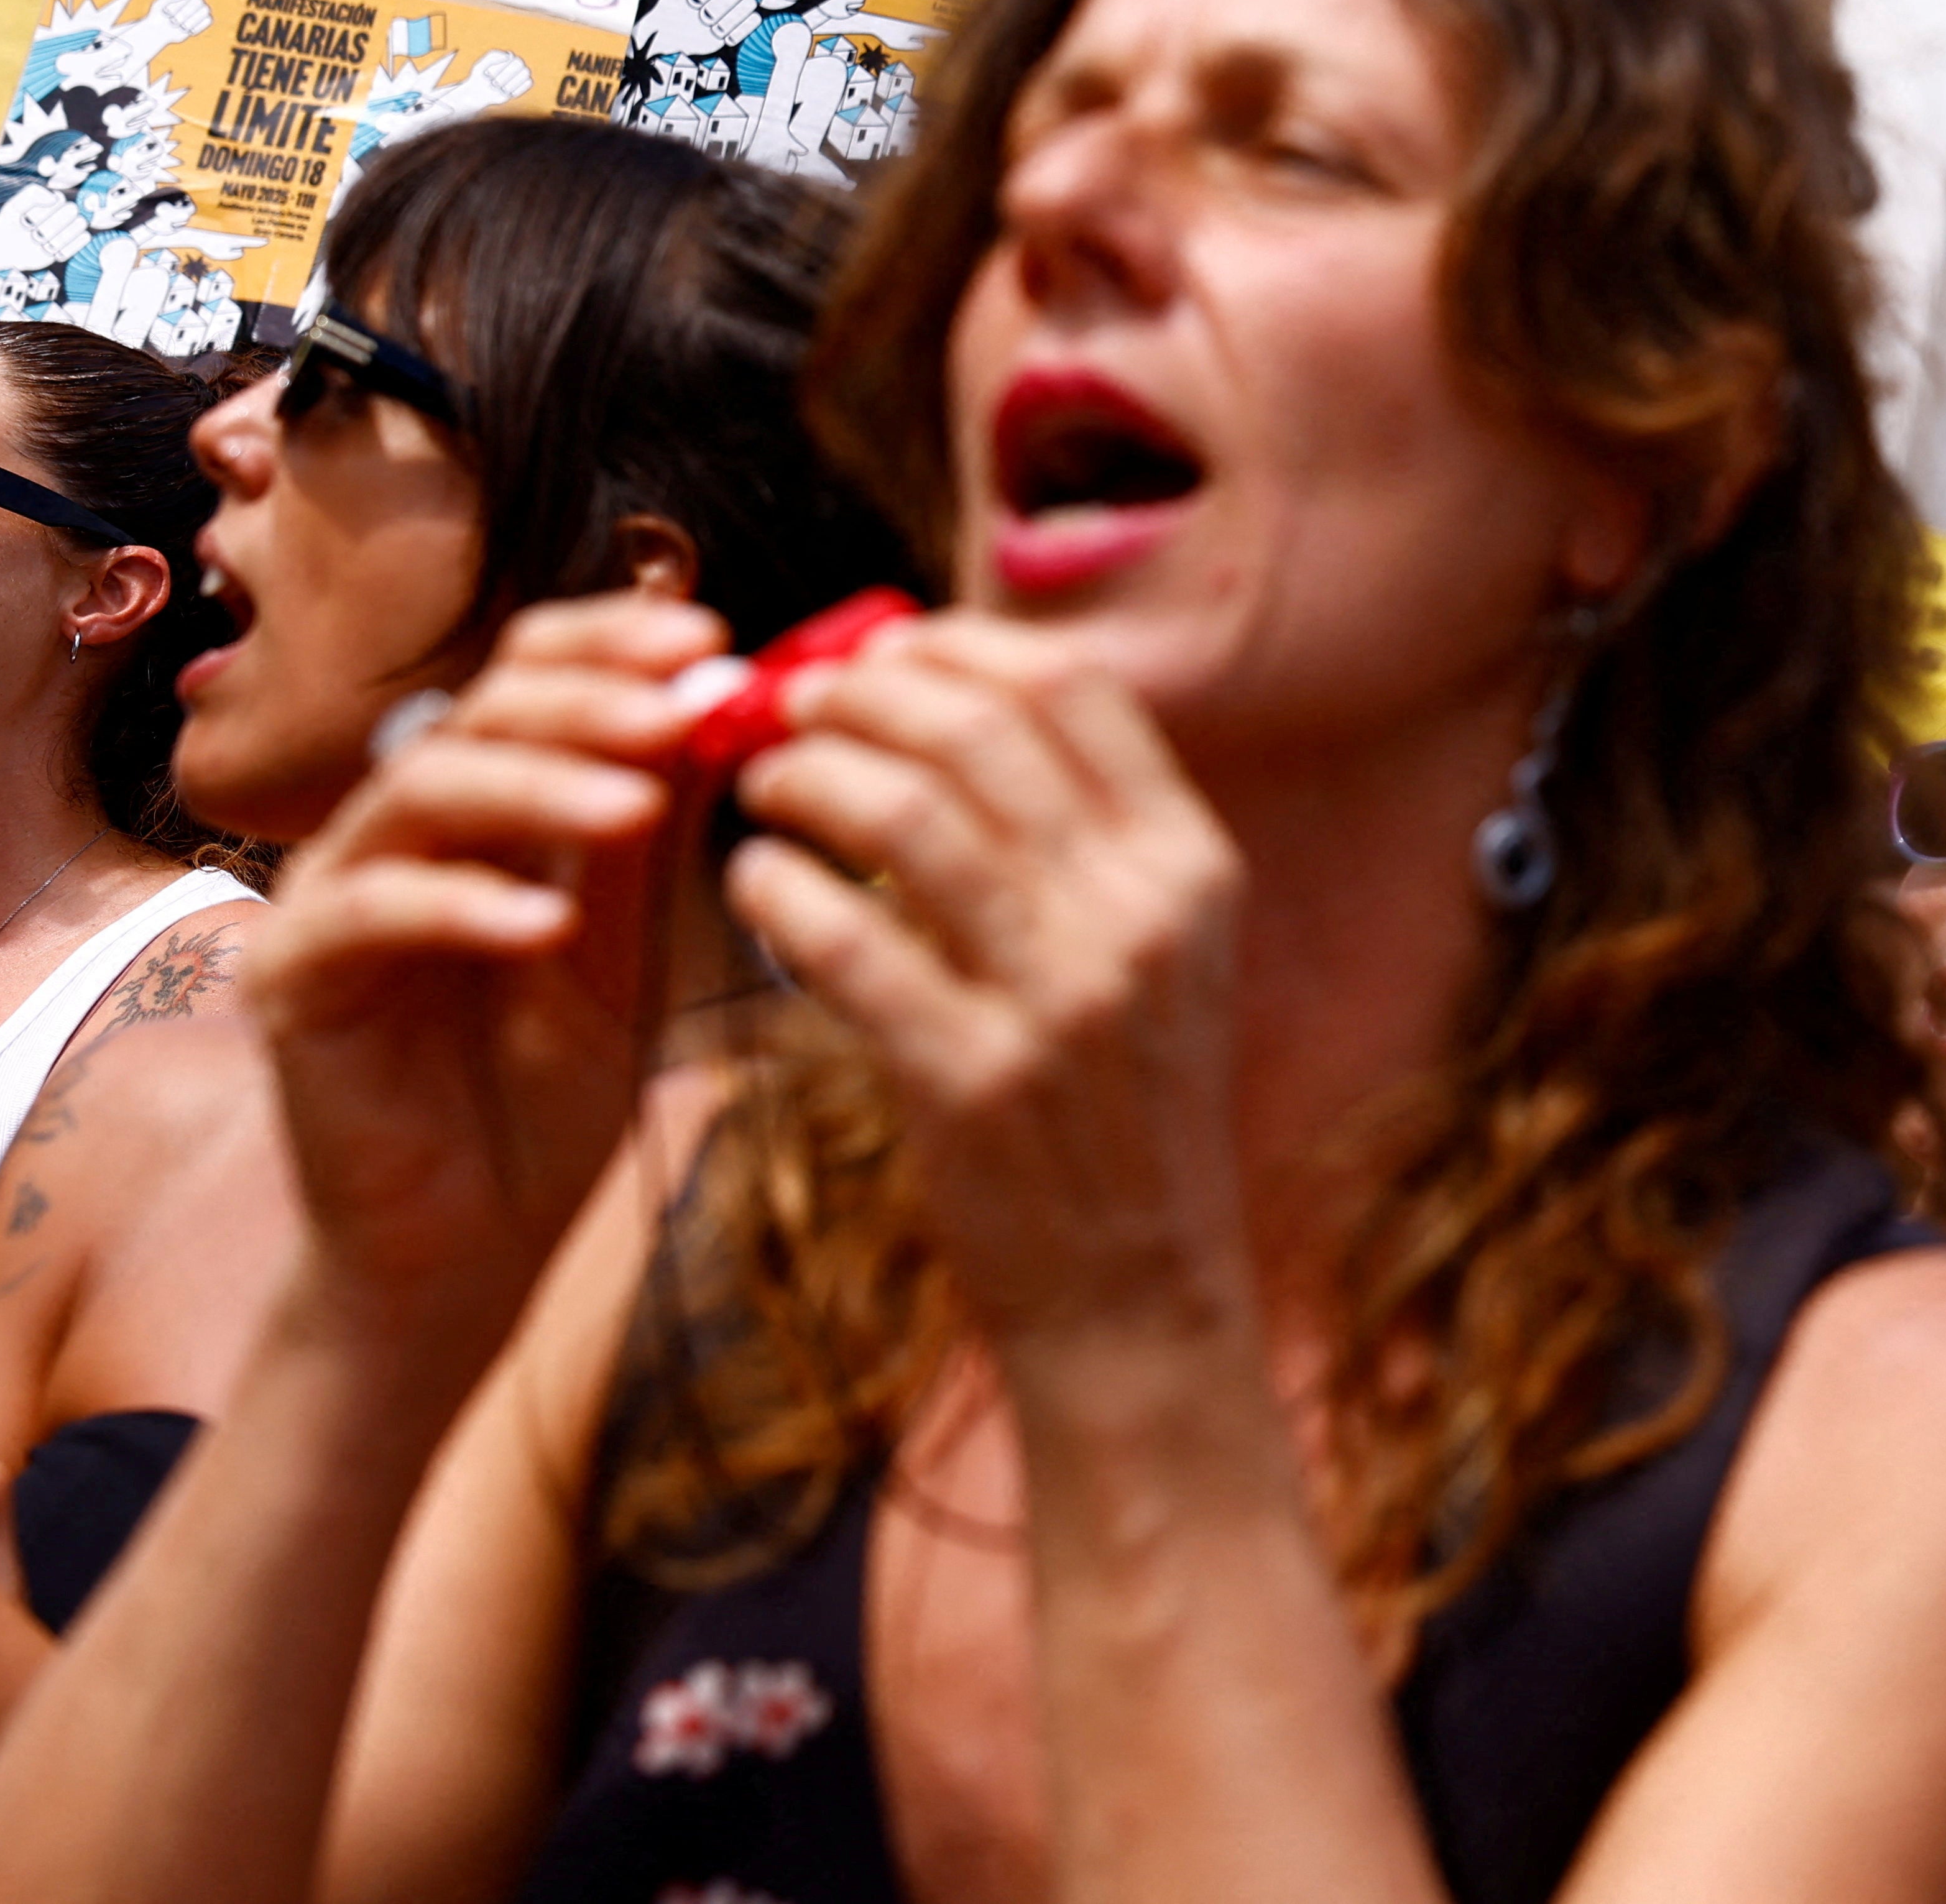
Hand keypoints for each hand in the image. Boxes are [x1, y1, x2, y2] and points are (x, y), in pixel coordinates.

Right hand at [246, 593, 724, 1374]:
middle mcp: (394, 833)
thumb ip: (647, 839)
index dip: (608, 643)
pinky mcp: (291, 979)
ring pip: (422, 791)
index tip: (711, 638)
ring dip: (537, 787)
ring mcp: (332, 898)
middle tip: (679, 709)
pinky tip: (543, 927)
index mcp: (477, 811)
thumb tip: (718, 700)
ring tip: (635, 808)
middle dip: (587, 701)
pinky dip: (463, 908)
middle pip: (475, 713)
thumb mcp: (620, 954)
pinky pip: (371, 914)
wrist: (469, 1248)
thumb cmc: (543, 1101)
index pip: (524, 675)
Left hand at [724, 614, 1254, 1364]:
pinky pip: (845, 941)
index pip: (1076, 691)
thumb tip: (954, 703)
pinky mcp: (971, 1080)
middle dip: (861, 695)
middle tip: (790, 704)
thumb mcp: (1159, 956)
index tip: (884, 651)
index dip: (961, 647)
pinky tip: (752, 878)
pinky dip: (779, 888)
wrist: (1139, 1298)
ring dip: (807, 776)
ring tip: (762, 781)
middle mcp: (1139, 916)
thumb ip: (1086, 837)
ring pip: (905, 816)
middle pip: (978, 731)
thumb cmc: (1121, 1111)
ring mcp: (1061, 1000)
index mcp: (1193, 867)